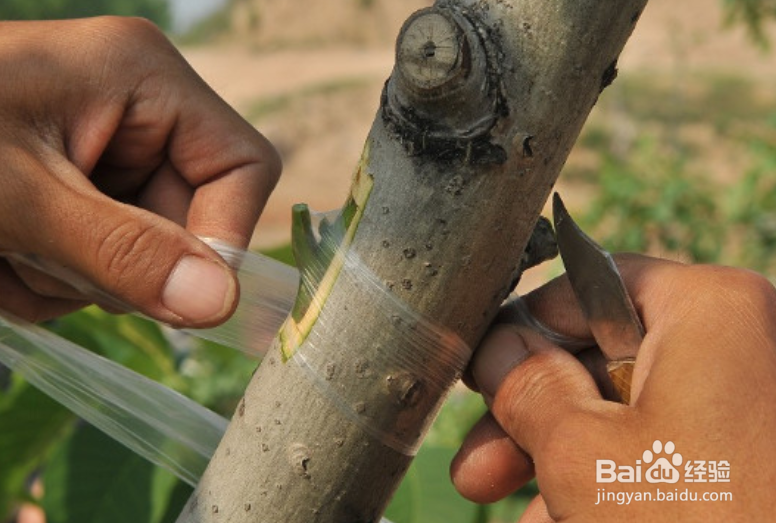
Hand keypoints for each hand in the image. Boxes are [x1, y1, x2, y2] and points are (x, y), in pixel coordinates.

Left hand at [0, 17, 279, 325]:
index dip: (221, 237)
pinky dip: (49, 278)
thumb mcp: (15, 200)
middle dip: (120, 264)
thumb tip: (222, 304)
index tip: (171, 292)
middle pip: (189, 218)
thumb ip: (121, 251)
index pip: (243, 168)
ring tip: (4, 254)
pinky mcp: (73, 186)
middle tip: (39, 262)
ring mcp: (105, 149)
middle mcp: (136, 107)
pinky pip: (98, 260)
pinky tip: (1, 257)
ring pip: (140, 252)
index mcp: (143, 77)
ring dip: (73, 279)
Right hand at [451, 254, 775, 520]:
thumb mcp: (584, 454)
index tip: (477, 376)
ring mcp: (750, 405)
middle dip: (531, 422)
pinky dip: (612, 489)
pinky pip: (665, 457)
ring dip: (560, 467)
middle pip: (599, 363)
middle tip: (478, 466)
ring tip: (518, 515)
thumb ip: (527, 388)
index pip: (584, 288)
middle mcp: (739, 344)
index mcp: (707, 309)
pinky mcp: (753, 460)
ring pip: (627, 420)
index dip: (518, 333)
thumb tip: (496, 348)